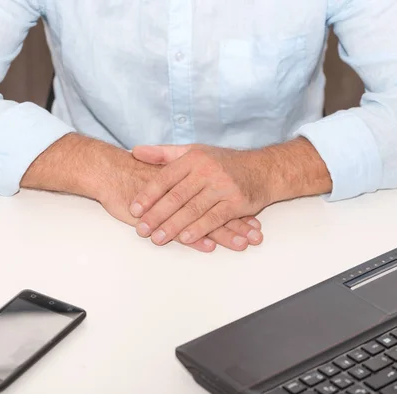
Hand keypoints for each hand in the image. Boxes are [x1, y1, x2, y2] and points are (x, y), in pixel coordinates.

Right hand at [21, 133, 263, 251]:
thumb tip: (197, 189)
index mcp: (188, 180)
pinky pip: (178, 228)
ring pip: (202, 220)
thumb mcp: (160, 171)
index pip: (216, 196)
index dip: (234, 207)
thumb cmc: (133, 172)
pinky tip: (209, 245)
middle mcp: (184, 191)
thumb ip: (180, 181)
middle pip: (215, 209)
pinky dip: (194, 237)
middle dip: (237, 224)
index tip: (253, 217)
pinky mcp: (157, 215)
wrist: (109, 171)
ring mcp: (171, 204)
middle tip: (256, 235)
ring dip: (224, 234)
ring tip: (244, 243)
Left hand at [129, 144, 269, 248]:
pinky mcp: (237, 202)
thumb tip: (135, 151)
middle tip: (141, 229)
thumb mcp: (193, 152)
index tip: (134, 209)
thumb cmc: (223, 163)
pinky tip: (185, 239)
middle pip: (176, 196)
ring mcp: (223, 186)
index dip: (148, 195)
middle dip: (157, 215)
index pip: (165, 178)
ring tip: (157, 238)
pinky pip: (214, 218)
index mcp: (193, 158)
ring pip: (193, 209)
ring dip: (173, 226)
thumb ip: (164, 154)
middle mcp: (207, 170)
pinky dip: (199, 229)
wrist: (262, 170)